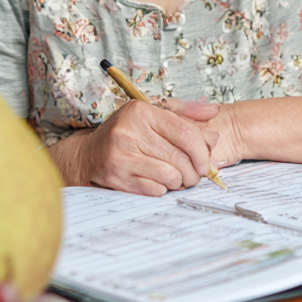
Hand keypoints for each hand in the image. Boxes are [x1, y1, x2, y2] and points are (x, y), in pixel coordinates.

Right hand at [49, 97, 220, 194]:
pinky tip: (154, 182)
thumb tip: (213, 112)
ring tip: (172, 178)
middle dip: (193, 172)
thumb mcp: (151, 117)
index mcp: (141, 111)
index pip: (185, 132)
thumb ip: (184, 115)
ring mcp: (120, 154)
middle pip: (180, 158)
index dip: (202, 152)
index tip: (206, 163)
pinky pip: (155, 190)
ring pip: (171, 176)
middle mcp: (128, 130)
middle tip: (191, 175)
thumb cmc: (125, 136)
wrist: (87, 156)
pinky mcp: (116, 176)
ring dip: (177, 182)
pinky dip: (161, 189)